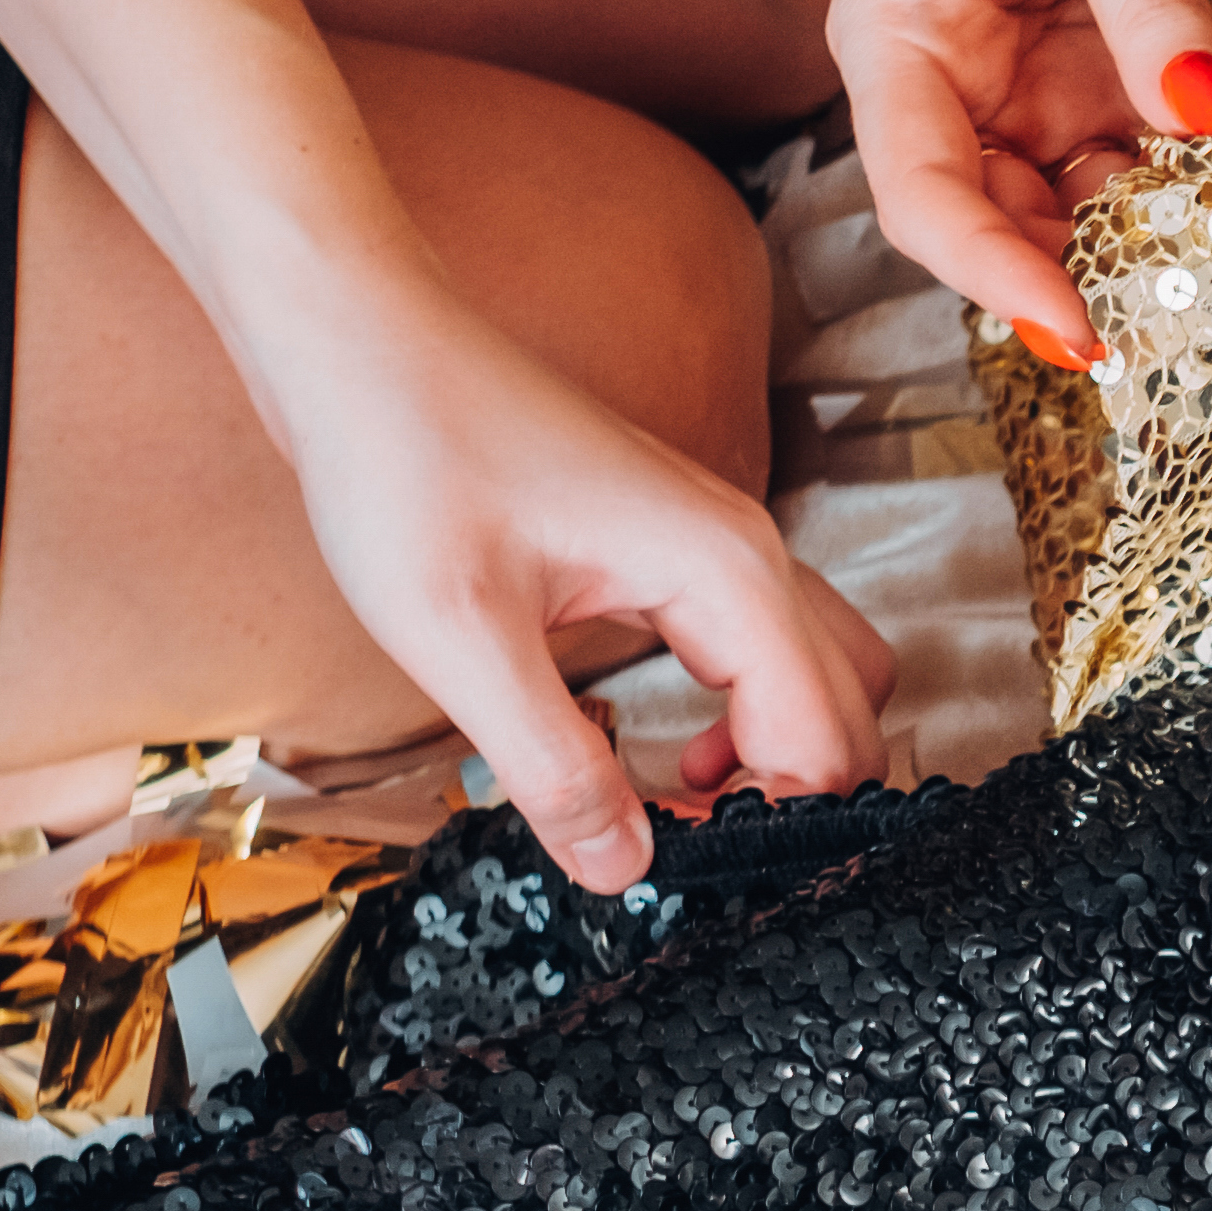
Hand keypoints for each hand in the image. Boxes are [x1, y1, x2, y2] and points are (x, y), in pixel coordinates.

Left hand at [269, 305, 894, 894]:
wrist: (361, 342)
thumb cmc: (404, 457)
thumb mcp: (460, 639)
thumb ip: (553, 765)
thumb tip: (621, 868)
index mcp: (725, 572)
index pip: (822, 738)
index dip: (765, 821)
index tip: (672, 858)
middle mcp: (748, 552)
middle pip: (851, 707)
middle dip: (793, 793)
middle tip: (685, 843)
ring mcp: (720, 541)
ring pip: (821, 671)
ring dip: (780, 748)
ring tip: (679, 793)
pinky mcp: (677, 543)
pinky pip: (765, 643)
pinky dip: (745, 709)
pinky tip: (659, 738)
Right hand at [831, 0, 1211, 360]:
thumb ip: (1152, 6)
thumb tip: (1208, 119)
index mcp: (901, 35)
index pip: (923, 191)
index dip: (993, 270)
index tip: (1080, 325)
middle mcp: (955, 77)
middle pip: (1003, 218)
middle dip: (1088, 274)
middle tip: (1195, 323)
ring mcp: (1032, 80)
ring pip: (1082, 201)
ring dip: (1154, 240)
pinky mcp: (1107, 69)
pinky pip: (1148, 155)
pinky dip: (1198, 186)